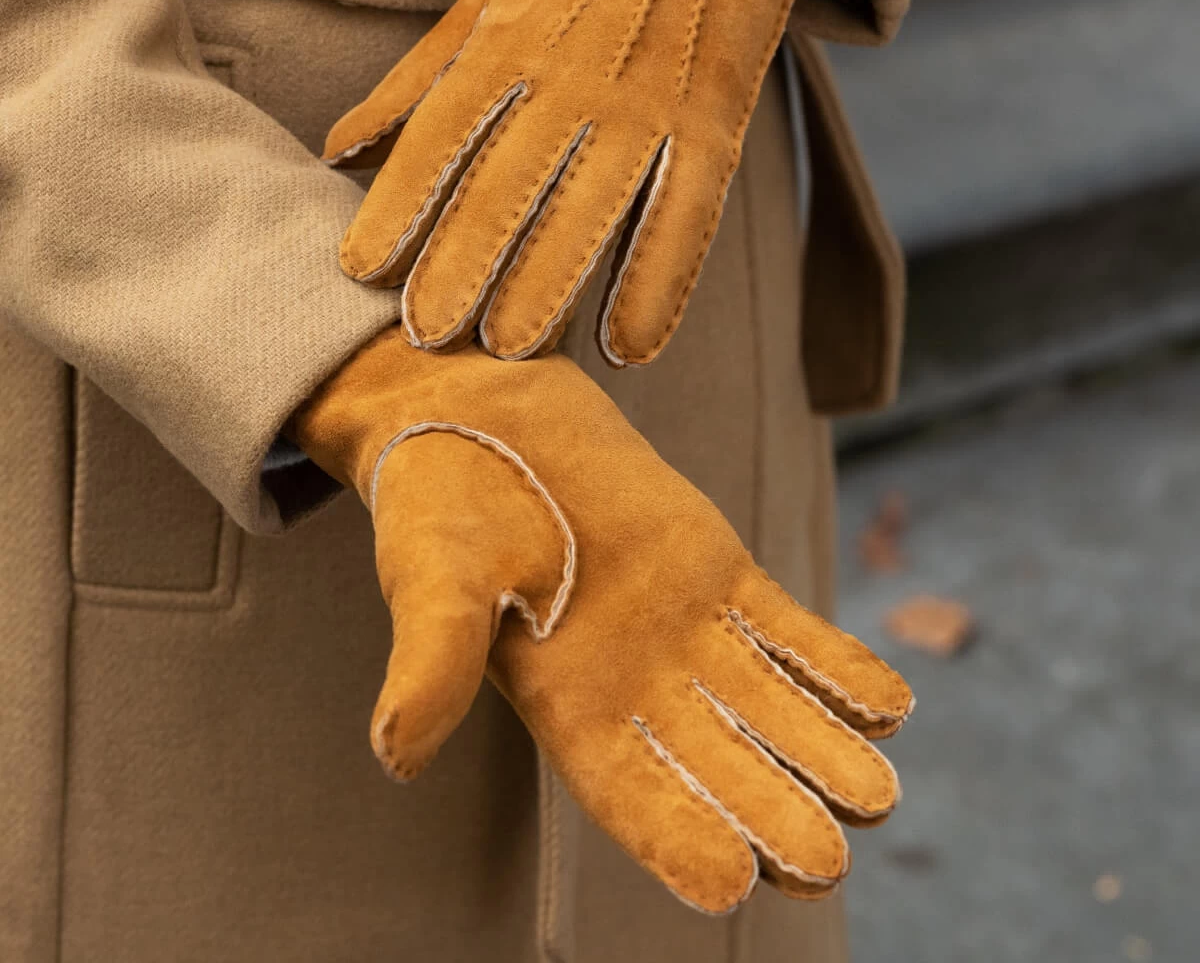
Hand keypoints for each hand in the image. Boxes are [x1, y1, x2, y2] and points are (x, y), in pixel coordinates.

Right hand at [292, 328, 911, 911]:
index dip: (674, 835)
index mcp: (561, 702)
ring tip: (877, 799)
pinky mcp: (716, 571)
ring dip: (818, 745)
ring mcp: (683, 627)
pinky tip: (887, 705)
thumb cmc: (441, 502)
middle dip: (767, 808)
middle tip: (824, 862)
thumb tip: (395, 753)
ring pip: (764, 701)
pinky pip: (784, 626)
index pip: (624, 789)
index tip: (731, 884)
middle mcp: (632, 681)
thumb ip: (431, 659)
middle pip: (712, 760)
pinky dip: (831, 664)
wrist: (485, 416)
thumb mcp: (431, 577)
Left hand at [326, 0, 858, 366]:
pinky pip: (684, 214)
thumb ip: (416, 80)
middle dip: (464, 260)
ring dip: (550, 281)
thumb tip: (337, 150)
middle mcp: (573, 75)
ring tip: (510, 348)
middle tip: (429, 335)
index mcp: (510, 41)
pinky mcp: (710, 126)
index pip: (442, 132)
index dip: (399, 202)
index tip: (360, 270)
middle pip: (509, 181)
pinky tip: (629, 345)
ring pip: (591, 205)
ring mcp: (645, 103)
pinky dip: (658, 282)